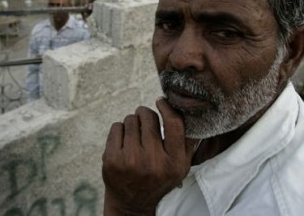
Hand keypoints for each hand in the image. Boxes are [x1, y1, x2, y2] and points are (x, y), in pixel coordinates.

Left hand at [101, 98, 197, 215]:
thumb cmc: (158, 178)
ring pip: (131, 119)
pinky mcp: (112, 159)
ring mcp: (130, 161)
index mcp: (174, 162)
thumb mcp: (181, 166)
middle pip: (148, 117)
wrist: (131, 203)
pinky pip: (116, 126)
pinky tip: (124, 144)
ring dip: (133, 123)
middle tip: (145, 123)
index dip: (167, 107)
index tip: (162, 101)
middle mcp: (153, 162)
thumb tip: (191, 111)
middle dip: (145, 115)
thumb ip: (188, 141)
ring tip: (135, 138)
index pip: (174, 123)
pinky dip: (120, 130)